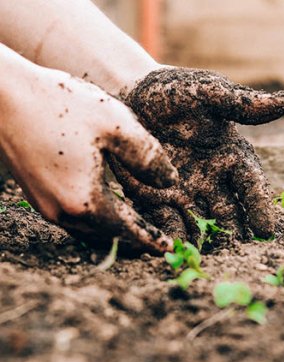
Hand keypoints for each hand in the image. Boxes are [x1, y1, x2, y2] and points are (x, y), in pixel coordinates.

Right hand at [0, 55, 177, 253]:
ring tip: (134, 229)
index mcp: (85, 200)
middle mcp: (62, 212)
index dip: (151, 238)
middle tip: (154, 241)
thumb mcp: (115, 125)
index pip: (128, 229)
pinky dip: (96, 221)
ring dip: (114, 233)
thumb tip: (170, 181)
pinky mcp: (37, 194)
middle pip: (107, 236)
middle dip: (134, 240)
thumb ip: (147, 157)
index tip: (167, 248)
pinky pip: (74, 219)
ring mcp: (45, 205)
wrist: (3, 95)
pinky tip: (105, 210)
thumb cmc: (61, 105)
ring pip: (89, 231)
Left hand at [109, 68, 283, 244]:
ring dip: (205, 242)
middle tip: (238, 256)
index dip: (260, 206)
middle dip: (234, 234)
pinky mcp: (157, 198)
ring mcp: (185, 192)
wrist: (134, 97)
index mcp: (230, 156)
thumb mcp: (208, 93)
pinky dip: (172, 236)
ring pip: (201, 223)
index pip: (251, 185)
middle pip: (229, 213)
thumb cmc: (175, 92)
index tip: (266, 231)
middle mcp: (212, 180)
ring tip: (208, 261)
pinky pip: (167, 221)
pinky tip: (174, 250)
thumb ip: (241, 104)